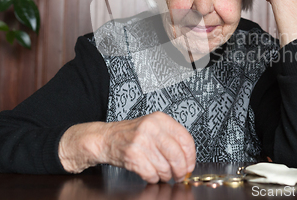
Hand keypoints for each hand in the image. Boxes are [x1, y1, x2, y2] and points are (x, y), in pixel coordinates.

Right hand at [58, 111, 195, 182]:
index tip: (190, 165)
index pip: (185, 139)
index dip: (191, 157)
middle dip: (180, 170)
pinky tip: (150, 173)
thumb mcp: (152, 127)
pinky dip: (153, 178)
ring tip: (161, 173)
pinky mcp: (132, 155)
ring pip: (165, 167)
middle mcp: (151, 128)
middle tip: (179, 175)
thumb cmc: (130, 134)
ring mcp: (141, 142)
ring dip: (165, 176)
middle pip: (177, 156)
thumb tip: (188, 158)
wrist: (105, 138)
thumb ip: (170, 138)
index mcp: (160, 119)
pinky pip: (151, 174)